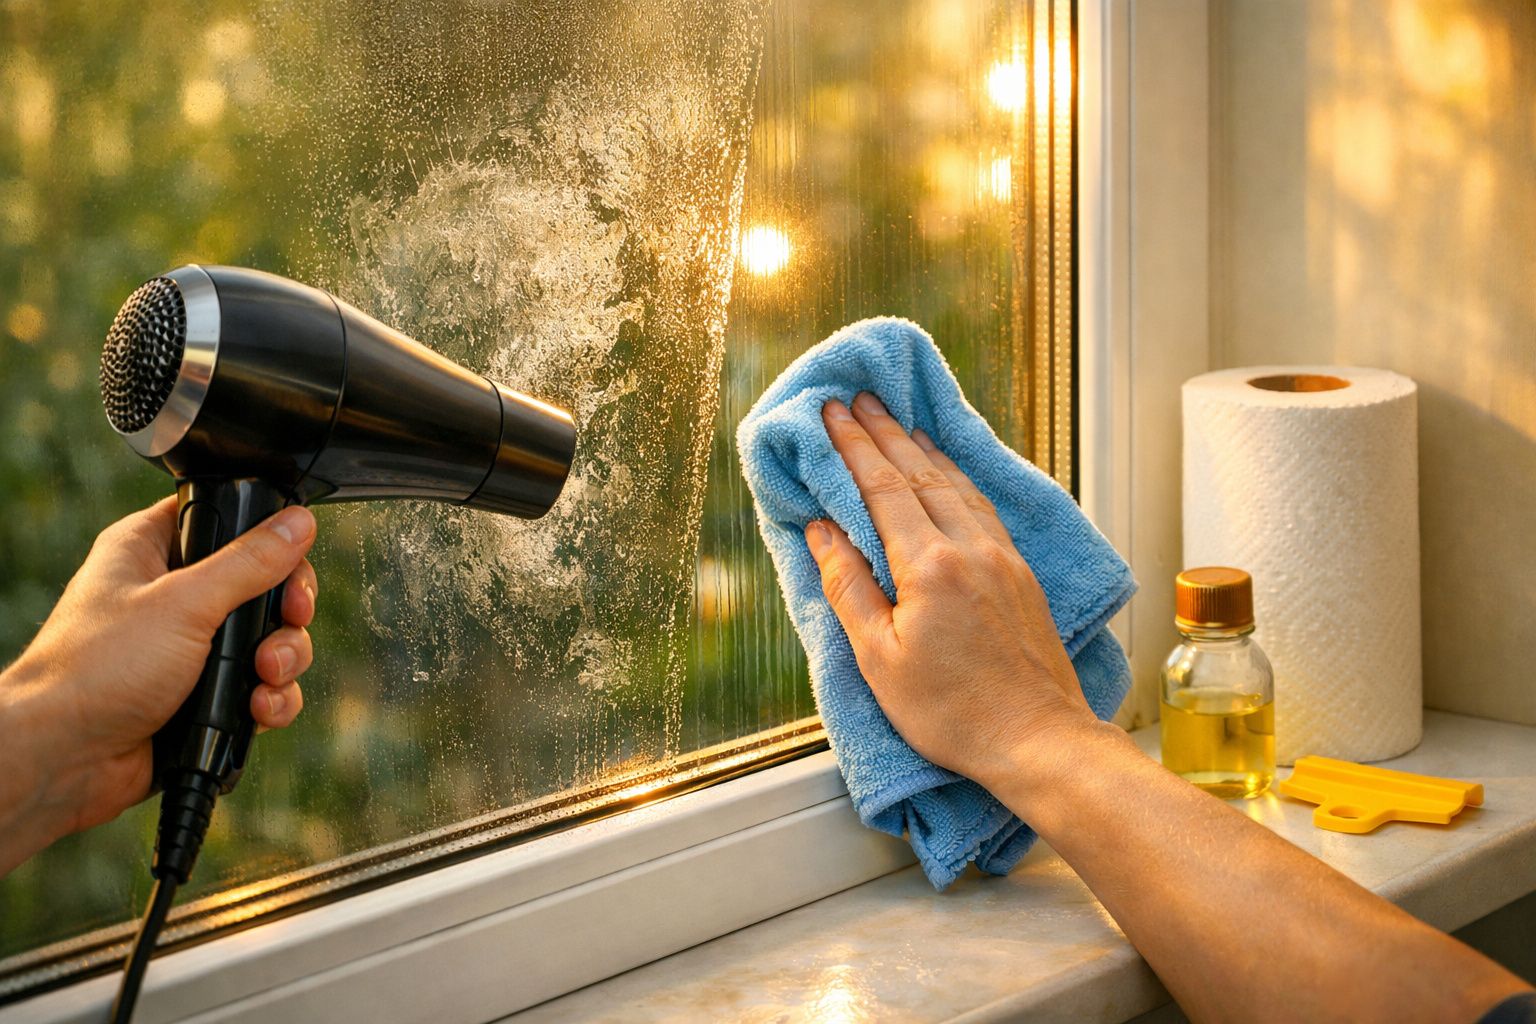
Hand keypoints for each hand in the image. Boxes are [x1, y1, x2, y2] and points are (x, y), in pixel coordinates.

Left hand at [0, 497, 317, 873]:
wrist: (64, 760)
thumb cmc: (96, 671)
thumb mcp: (183, 604)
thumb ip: (250, 563)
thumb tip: (299, 522)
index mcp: (154, 550)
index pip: (227, 521)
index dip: (268, 540)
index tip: (290, 563)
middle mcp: (174, 595)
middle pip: (264, 585)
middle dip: (286, 612)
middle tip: (290, 620)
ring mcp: (191, 647)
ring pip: (270, 639)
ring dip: (282, 660)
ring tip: (264, 676)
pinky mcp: (204, 695)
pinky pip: (260, 687)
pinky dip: (270, 699)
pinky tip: (258, 710)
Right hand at [805, 393, 1107, 795]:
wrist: (1037, 739)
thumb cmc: (951, 712)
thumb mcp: (879, 659)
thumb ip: (848, 587)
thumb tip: (823, 532)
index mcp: (929, 566)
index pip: (882, 488)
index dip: (854, 447)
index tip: (832, 412)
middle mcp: (970, 548)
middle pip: (920, 474)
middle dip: (885, 433)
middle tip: (860, 398)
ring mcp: (1001, 558)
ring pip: (957, 485)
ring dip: (924, 449)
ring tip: (900, 422)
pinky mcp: (1021, 574)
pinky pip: (983, 506)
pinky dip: (959, 477)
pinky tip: (951, 473)